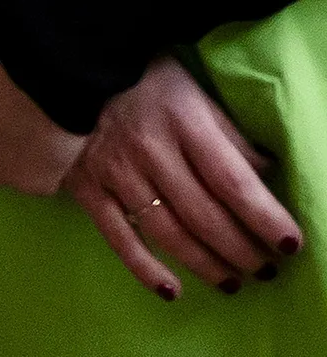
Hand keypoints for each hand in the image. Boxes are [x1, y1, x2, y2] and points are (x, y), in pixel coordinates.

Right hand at [62, 56, 303, 301]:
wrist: (66, 66)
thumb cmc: (143, 79)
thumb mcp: (194, 93)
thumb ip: (229, 135)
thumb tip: (265, 176)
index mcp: (183, 123)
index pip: (232, 182)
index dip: (264, 218)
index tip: (290, 244)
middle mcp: (150, 151)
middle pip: (203, 215)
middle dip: (241, 250)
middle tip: (266, 270)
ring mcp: (115, 173)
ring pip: (167, 232)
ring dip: (206, 265)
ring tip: (233, 283)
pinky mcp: (86, 188)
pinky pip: (118, 236)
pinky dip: (145, 268)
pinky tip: (172, 291)